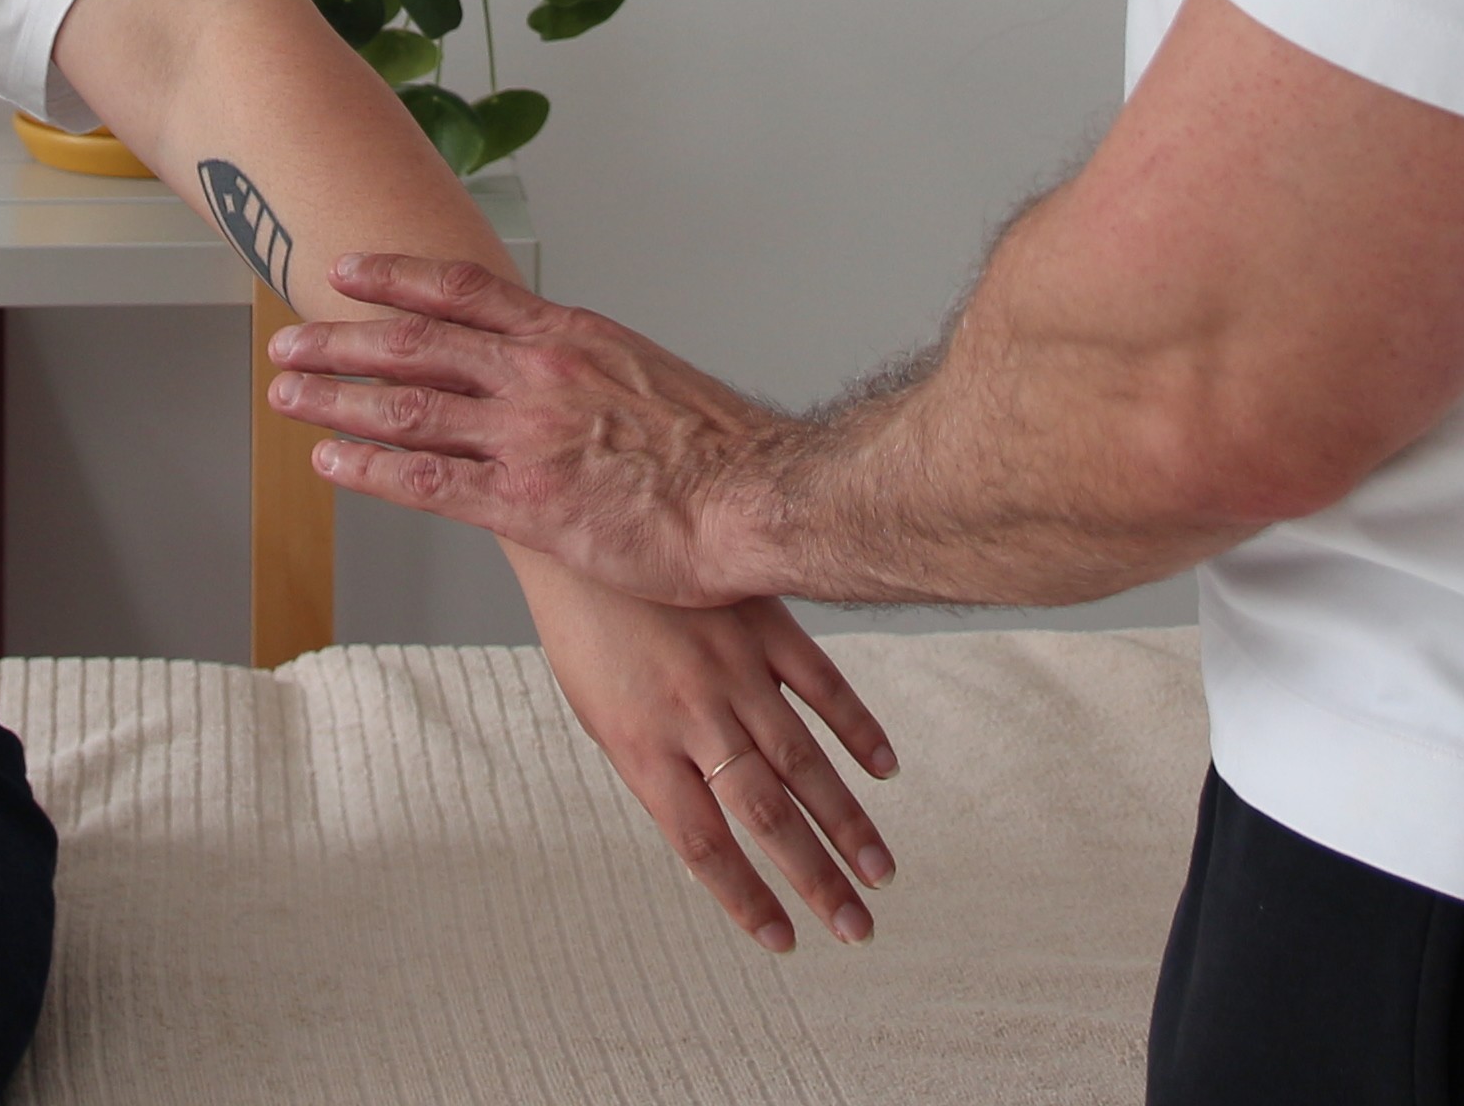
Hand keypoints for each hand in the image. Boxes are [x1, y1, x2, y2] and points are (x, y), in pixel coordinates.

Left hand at [270, 257, 792, 604]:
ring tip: (286, 396)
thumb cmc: (721, 448)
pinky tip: (331, 464)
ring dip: (336, 400)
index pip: (463, 290)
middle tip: (288, 341)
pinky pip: (427, 481)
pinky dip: (370, 469)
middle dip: (341, 341)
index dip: (397, 278)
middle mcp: (536, 374)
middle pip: (414, 344)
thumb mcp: (654, 379)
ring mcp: (525, 436)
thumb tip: (574, 381)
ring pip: (406, 407)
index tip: (349, 271)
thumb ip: (598, 374)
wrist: (756, 495)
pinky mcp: (525, 503)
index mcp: (569, 337)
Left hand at [514, 555, 898, 953]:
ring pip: (802, 758)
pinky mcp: (763, 622)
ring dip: (847, 821)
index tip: (785, 943)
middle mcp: (694, 714)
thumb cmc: (584, 628)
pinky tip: (883, 769)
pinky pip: (820, 682)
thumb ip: (654, 770)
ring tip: (882, 874)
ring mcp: (734, 666)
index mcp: (642, 746)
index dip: (747, 901)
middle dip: (816, 879)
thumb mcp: (600, 710)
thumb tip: (702, 839)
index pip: (704, 846)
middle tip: (858, 931)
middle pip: (766, 813)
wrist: (580, 521)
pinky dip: (855, 727)